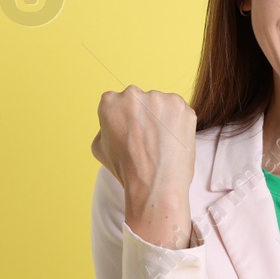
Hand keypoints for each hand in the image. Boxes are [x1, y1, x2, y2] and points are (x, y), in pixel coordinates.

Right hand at [92, 87, 197, 249]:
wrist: (155, 184)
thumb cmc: (126, 170)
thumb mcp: (99, 147)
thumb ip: (105, 127)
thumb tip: (114, 121)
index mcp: (109, 101)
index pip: (119, 103)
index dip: (127, 120)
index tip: (133, 133)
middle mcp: (132, 94)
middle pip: (141, 100)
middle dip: (145, 115)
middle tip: (149, 139)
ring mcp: (158, 97)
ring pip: (162, 104)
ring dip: (163, 117)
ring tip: (163, 142)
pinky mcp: (180, 105)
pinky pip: (180, 110)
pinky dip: (179, 122)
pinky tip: (174, 140)